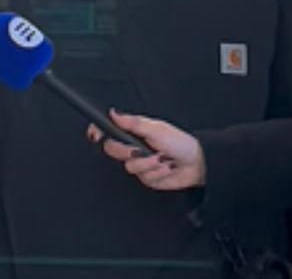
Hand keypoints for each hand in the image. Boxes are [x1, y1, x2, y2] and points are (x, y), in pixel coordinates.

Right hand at [87, 110, 206, 190]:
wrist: (196, 164)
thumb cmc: (180, 142)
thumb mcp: (156, 128)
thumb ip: (133, 123)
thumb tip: (114, 113)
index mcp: (134, 131)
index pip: (109, 130)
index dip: (98, 131)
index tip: (95, 134)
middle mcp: (134, 146)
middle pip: (112, 150)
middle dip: (127, 152)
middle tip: (140, 149)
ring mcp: (139, 162)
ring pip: (129, 167)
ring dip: (148, 164)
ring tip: (162, 159)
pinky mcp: (146, 177)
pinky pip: (143, 178)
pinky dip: (156, 173)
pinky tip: (166, 168)